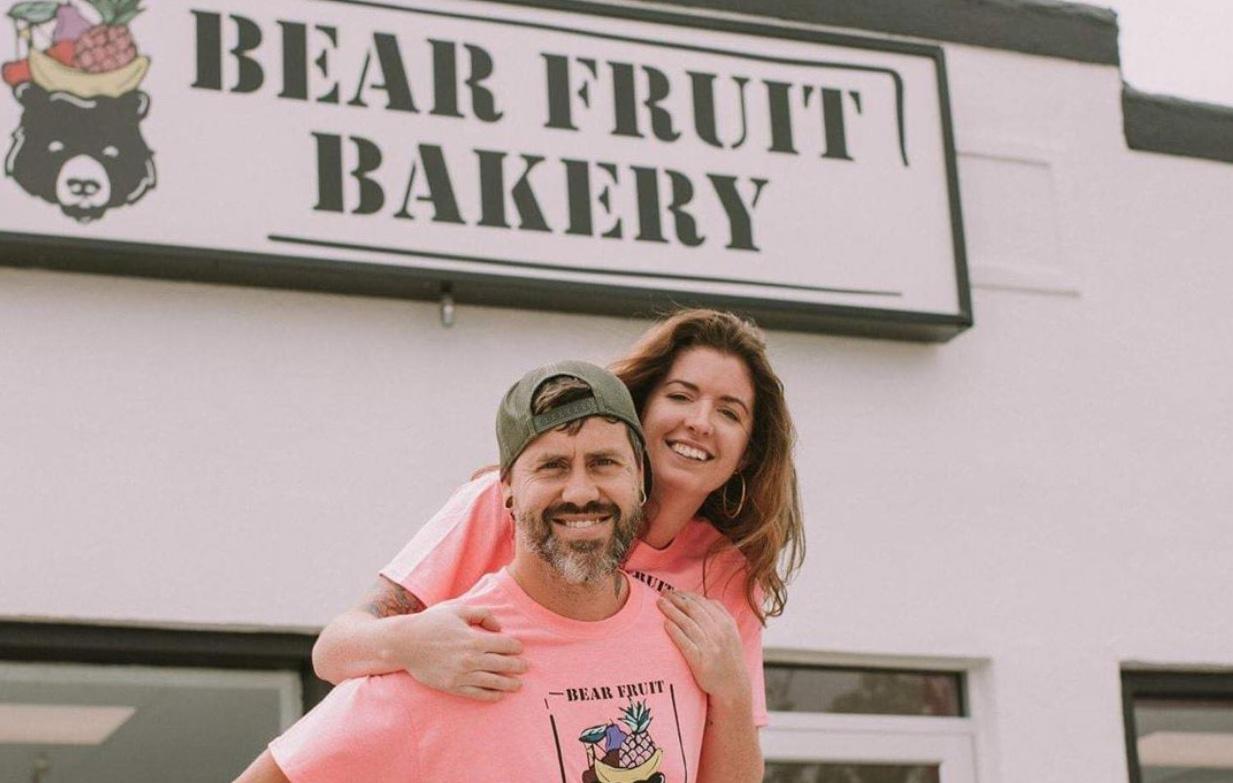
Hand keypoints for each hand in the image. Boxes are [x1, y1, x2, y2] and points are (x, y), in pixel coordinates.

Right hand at [392, 602, 527, 701]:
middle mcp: (471, 659)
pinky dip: (490, 696)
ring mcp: (462, 675)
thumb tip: (499, 627)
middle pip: (503, 664)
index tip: (520, 649)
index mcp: (474, 639)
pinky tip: (499, 696)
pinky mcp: (453, 686)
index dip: (515, 647)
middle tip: (525, 668)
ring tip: (518, 685)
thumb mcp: (458, 610)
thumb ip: (482, 614)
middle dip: (517, 666)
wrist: (405, 643)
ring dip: (508, 684)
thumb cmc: (432, 623)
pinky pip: (477, 693)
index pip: (504, 645)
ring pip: (493, 682)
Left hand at [657, 590, 750, 701]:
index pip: (703, 603)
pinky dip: (675, 631)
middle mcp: (719, 633)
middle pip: (693, 609)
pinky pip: (685, 643)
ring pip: (687, 623)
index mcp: (726, 623)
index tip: (673, 591)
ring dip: (671, 610)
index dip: (686, 595)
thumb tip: (705, 599)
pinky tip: (665, 624)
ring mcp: (710, 647)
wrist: (733, 687)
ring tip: (660, 603)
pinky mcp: (700, 661)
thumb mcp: (732, 634)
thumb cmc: (729, 658)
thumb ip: (721, 615)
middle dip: (676, 599)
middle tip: (662, 593)